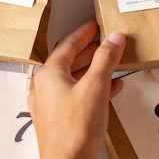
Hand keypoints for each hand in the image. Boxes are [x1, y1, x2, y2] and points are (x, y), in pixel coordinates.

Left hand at [28, 21, 125, 158]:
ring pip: (74, 79)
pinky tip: (110, 89)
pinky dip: (93, 88)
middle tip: (104, 42)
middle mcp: (45, 88)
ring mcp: (51, 105)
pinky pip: (77, 95)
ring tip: (110, 63)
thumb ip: (106, 60)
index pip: (67, 45)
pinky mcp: (59, 119)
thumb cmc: (73, 131)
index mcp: (49, 75)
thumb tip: (113, 39)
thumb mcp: (95, 87)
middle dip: (90, 51)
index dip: (84, 34)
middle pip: (69, 61)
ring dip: (93, 69)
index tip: (94, 26)